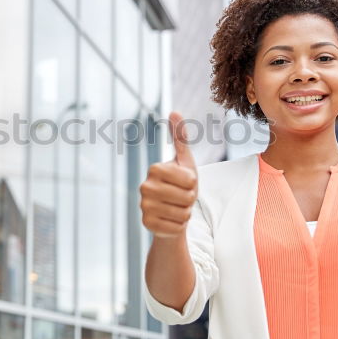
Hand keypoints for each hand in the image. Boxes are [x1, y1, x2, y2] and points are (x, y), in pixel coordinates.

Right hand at [139, 111, 197, 238]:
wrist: (170, 212)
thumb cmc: (180, 185)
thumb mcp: (185, 161)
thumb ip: (180, 137)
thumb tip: (174, 111)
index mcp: (155, 168)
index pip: (189, 180)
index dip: (193, 183)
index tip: (185, 183)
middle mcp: (145, 186)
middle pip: (187, 197)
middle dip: (191, 200)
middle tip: (182, 198)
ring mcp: (144, 206)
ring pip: (183, 214)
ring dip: (185, 213)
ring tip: (176, 208)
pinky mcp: (147, 224)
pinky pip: (176, 227)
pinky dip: (179, 226)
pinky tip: (171, 220)